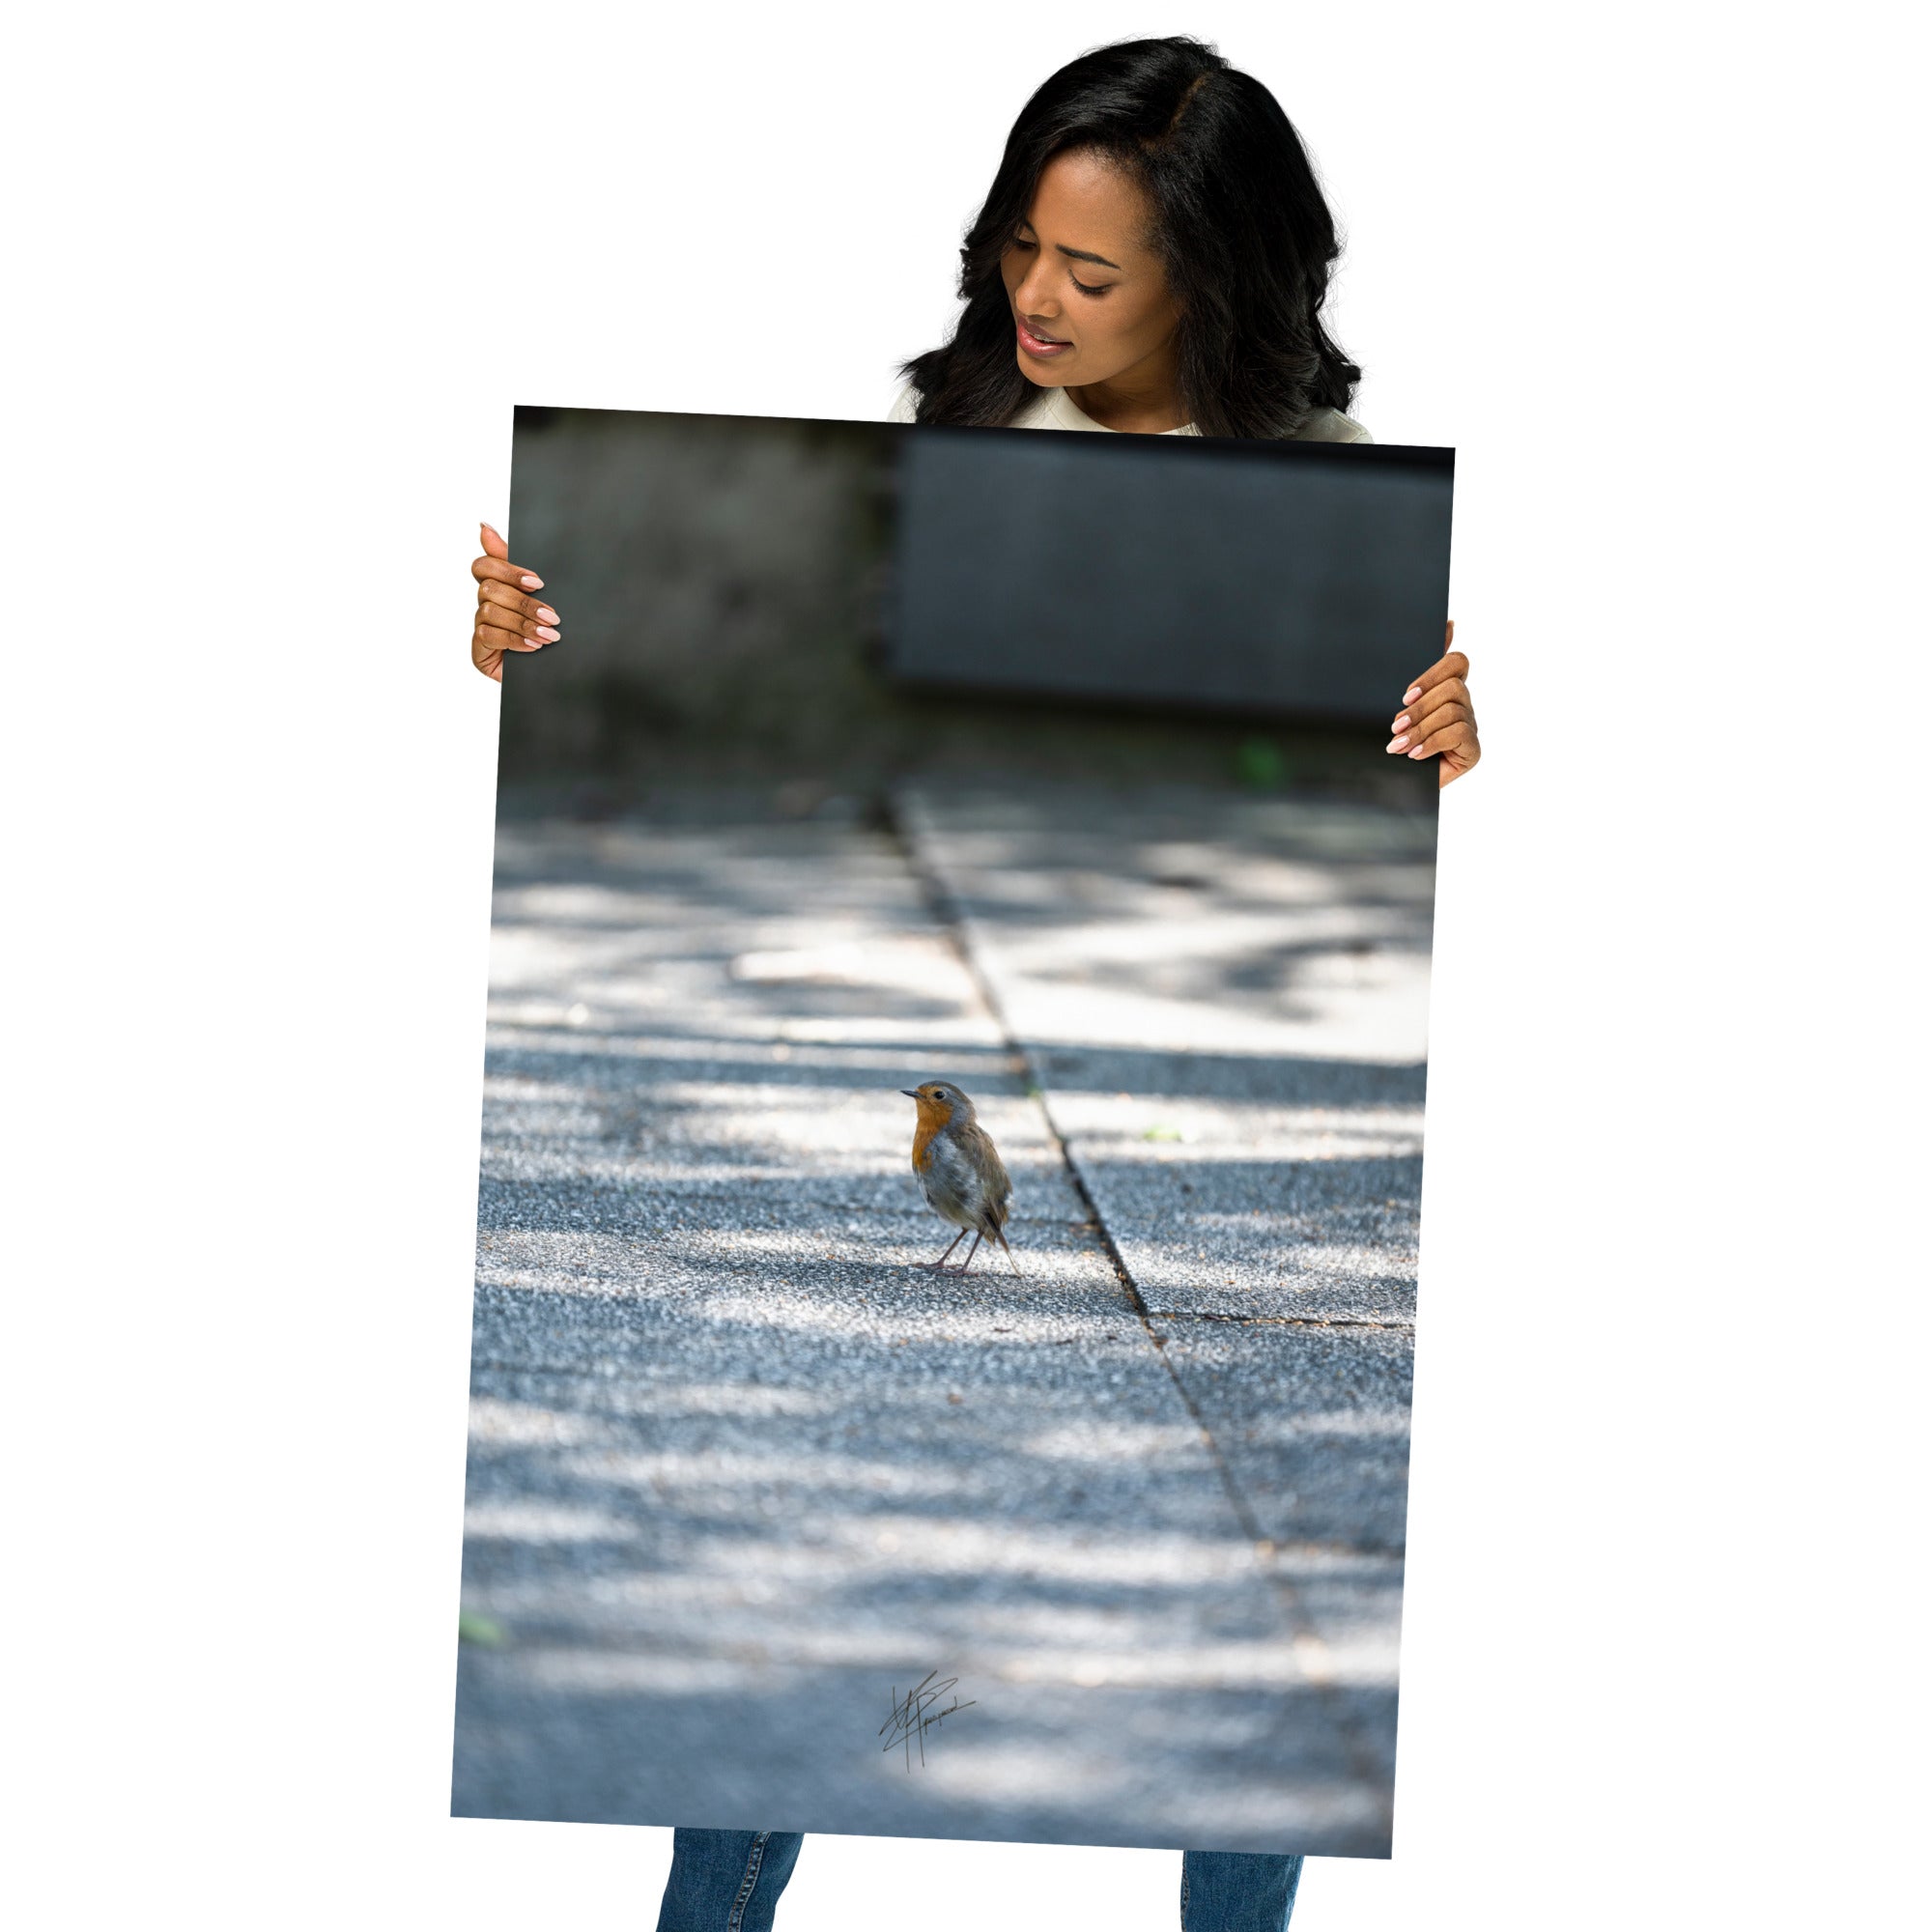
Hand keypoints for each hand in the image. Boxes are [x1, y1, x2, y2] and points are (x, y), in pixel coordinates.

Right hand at [470, 522, 558, 681]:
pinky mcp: (479, 650)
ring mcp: (481, 627)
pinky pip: (488, 636)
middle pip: (490, 588)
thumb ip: (518, 564)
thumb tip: (483, 526)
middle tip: (553, 616)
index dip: (507, 570)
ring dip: (523, 623)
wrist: (559, 673)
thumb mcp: (544, 595)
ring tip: (549, 635)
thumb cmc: (549, 630)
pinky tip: (534, 647)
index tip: (537, 582)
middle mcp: (485, 604)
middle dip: (524, 603)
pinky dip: (514, 640)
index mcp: (499, 586)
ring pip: (489, 612)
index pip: (484, 565)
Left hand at [1386, 620, 1478, 787]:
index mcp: (1446, 689)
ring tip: (1398, 745)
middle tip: (1396, 726)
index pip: (1457, 663)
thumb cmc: (1395, 741)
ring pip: (1453, 711)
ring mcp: (1470, 727)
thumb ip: (1417, 671)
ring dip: (1421, 729)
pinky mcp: (1473, 750)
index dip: (1434, 673)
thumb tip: (1449, 623)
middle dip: (1420, 708)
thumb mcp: (1399, 704)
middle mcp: (1463, 705)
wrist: (1393, 785)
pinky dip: (1432, 744)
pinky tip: (1415, 755)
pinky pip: (1459, 734)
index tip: (1406, 694)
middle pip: (1453, 687)